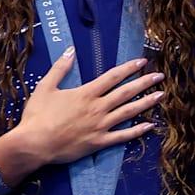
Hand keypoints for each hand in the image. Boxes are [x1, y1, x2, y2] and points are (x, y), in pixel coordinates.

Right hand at [0, 52, 161, 175]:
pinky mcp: (99, 142)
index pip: (113, 77)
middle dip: (145, 82)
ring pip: (129, 112)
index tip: (142, 62)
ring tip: (161, 96)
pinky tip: (150, 126)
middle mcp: (97, 108)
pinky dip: (137, 131)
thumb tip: (70, 50)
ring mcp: (100, 126)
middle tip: (160, 76)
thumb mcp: (46, 87)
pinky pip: (123, 136)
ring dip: (146, 103)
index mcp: (86, 93)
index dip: (129, 68)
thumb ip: (60, 68)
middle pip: (126, 93)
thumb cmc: (37, 116)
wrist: (34, 144)